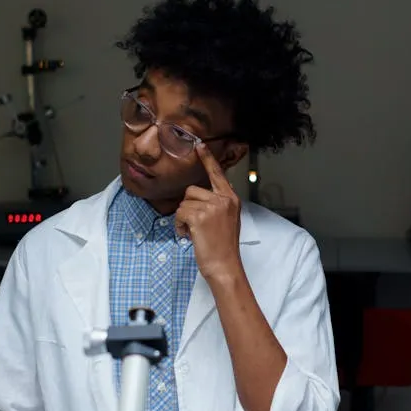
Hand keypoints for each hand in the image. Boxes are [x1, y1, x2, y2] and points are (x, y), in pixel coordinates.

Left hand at [176, 142, 242, 281]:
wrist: (225, 266)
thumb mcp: (227, 220)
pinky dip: (179, 226)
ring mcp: (213, 207)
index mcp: (231, 199)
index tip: (199, 145)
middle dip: (188, 208)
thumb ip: (218, 205)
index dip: (208, 159)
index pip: (217, 174)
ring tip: (194, 233)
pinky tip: (189, 236)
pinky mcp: (200, 216)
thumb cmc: (223, 247)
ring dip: (183, 219)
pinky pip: (179, 213)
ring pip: (184, 203)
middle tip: (197, 227)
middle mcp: (224, 199)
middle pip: (191, 191)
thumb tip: (198, 198)